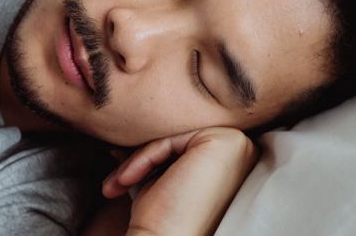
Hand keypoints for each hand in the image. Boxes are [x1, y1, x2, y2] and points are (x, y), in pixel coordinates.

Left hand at [103, 128, 257, 235]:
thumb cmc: (164, 218)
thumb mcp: (160, 176)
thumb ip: (156, 152)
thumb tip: (126, 138)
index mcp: (231, 160)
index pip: (181, 147)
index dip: (147, 157)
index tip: (118, 169)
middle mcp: (242, 150)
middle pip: (177, 140)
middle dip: (139, 158)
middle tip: (113, 178)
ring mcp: (237, 144)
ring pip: (172, 138)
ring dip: (136, 161)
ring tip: (115, 184)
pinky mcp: (223, 140)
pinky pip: (170, 139)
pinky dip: (142, 159)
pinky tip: (125, 180)